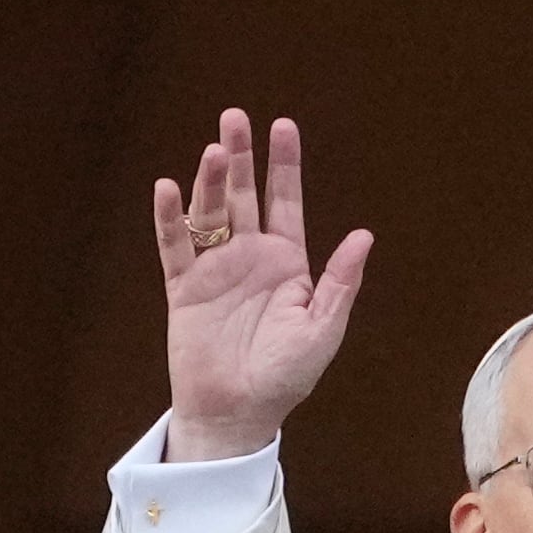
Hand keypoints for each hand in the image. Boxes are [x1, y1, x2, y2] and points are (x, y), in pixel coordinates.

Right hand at [152, 108, 370, 461]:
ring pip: (210, 213)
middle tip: (234, 118)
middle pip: (244, 196)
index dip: (283, 165)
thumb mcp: (322, 329)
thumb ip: (340, 281)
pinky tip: (169, 189)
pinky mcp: (184, 290)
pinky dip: (169, 219)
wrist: (238, 415)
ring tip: (214, 150)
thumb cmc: (284, 378)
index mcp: (286, 264)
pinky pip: (174, 248)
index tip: (283, 126)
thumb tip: (364, 234)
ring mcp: (214, 271)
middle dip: (241, 156)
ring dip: (211, 181)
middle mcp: (248, 259)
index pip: (285, 202)